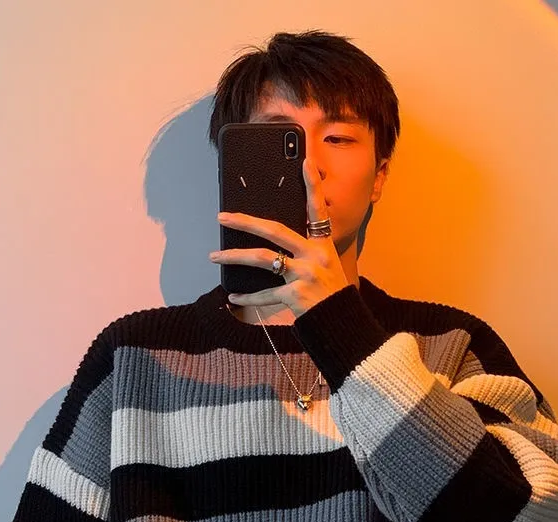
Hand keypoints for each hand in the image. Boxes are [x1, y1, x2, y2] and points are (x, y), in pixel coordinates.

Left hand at [209, 158, 350, 317]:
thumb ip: (305, 253)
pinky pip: (264, 293)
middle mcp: (315, 255)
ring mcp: (305, 274)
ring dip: (234, 257)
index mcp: (323, 245)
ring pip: (262, 258)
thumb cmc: (330, 295)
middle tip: (223, 217)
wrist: (341, 324)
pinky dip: (247, 297)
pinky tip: (232, 297)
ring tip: (215, 256)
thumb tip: (273, 245)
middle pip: (274, 230)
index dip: (313, 185)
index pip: (317, 210)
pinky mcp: (295, 295)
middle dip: (245, 222)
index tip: (305, 162)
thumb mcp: (326, 267)